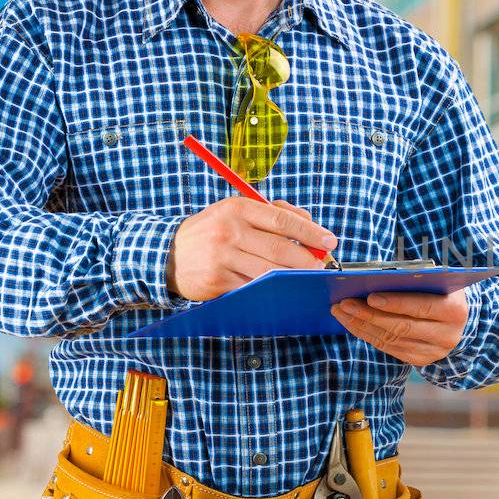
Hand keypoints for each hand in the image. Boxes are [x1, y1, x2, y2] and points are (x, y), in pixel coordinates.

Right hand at [166, 198, 336, 301]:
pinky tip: (283, 289)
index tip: (331, 240)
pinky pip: (253, 287)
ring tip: (307, 278)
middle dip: (307, 260)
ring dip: (293, 277)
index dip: (310, 232)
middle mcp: (229, 231)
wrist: (168, 254)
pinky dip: (272, 289)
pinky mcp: (218, 281)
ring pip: (269, 272)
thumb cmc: (214, 231)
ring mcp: (222, 258)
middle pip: (279, 249)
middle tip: (323, 265)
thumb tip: (310, 223)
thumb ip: (273, 213)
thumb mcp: (236, 211)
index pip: (282, 220)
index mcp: (237, 208)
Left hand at [329, 290, 469, 366]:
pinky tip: (352, 323)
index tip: (370, 297)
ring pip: (391, 339)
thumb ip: (416, 280)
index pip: (423, 308)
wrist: (459, 322)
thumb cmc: (441, 292)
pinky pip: (388, 348)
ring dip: (362, 325)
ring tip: (341, 311)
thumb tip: (377, 278)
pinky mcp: (419, 360)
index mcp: (455, 311)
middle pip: (402, 327)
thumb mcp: (437, 282)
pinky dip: (367, 334)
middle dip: (370, 315)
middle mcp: (447, 335)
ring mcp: (433, 352)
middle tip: (345, 303)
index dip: (396, 303)